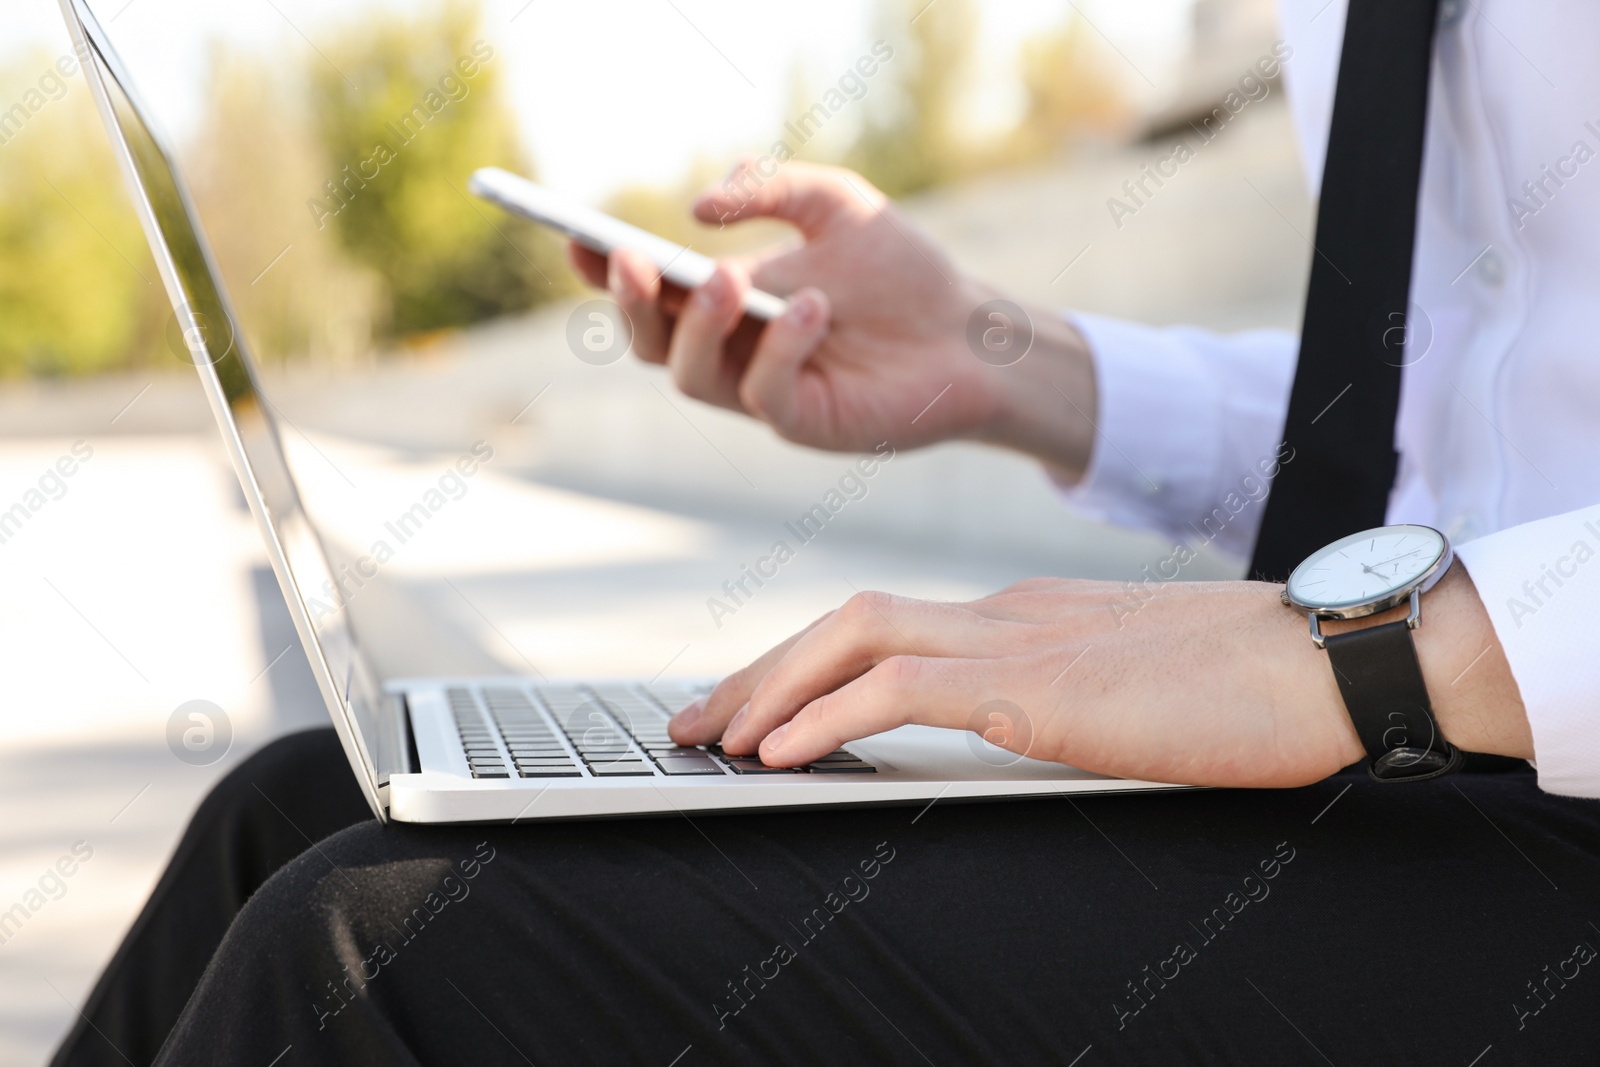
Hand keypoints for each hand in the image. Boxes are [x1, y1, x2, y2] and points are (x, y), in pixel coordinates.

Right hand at [568, 161, 1097, 475]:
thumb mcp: (835, 201)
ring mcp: (762, 392)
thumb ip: (768, 188)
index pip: (647, 290)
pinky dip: (779, 351)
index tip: (576, 235)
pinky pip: (766, 396)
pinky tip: (812, 310)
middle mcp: (730, 350)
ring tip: (730, 279)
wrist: (969, 330)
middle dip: (632, 302)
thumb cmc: (900, 270)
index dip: (602, 269)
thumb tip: (697, 212)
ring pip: (691, 375)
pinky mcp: (806, 422)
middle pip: (648, 341)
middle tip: (635, 259)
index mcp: (723, 298)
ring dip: (700, 325)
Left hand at [667, 568, 1531, 787]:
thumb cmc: (1249, 683)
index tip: (753, 706)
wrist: (1329, 658)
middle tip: (697, 720)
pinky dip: (830, 715)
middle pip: (846, 620)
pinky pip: (902, 688)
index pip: (883, 624)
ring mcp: (1020, 640)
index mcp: (1022, 615)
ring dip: (772, 687)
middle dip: (760, 669)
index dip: (803, 663)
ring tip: (716, 737)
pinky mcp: (1040, 685)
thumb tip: (1018, 729)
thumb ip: (1062, 695)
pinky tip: (781, 752)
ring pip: (856, 638)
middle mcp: (1005, 614)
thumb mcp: (1129, 687)